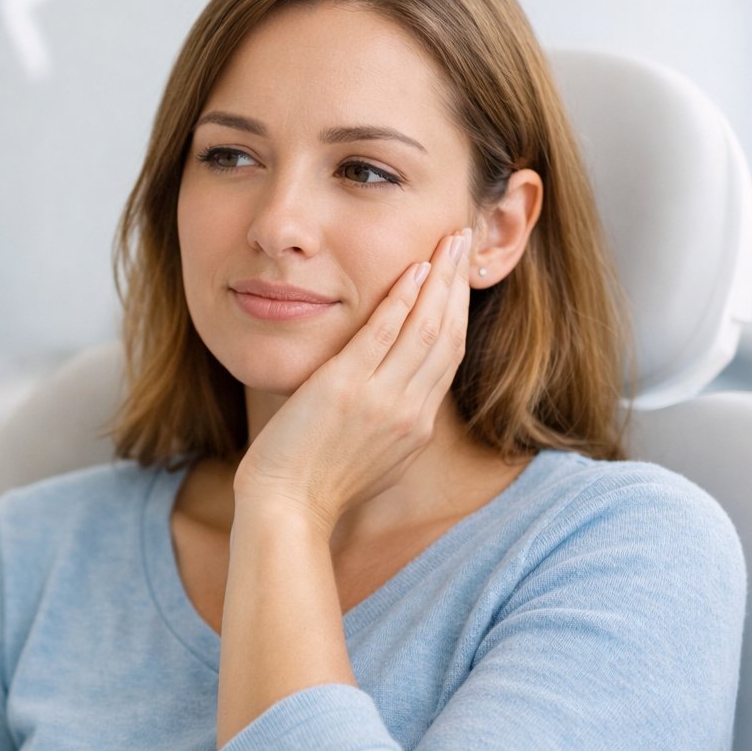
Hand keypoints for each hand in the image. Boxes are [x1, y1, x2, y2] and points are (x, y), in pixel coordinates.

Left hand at [233, 227, 473, 534]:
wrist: (286, 509)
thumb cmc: (312, 486)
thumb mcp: (369, 456)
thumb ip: (387, 422)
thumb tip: (391, 397)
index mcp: (416, 427)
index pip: (449, 357)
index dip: (459, 311)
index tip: (460, 278)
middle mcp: (410, 411)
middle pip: (449, 335)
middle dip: (460, 284)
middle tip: (465, 242)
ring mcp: (381, 400)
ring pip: (427, 328)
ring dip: (442, 279)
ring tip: (451, 241)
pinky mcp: (346, 389)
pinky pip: (385, 335)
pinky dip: (403, 299)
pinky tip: (414, 269)